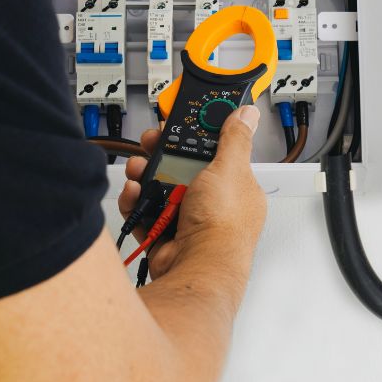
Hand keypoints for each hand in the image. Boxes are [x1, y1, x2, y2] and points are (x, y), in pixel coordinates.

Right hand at [117, 106, 266, 279]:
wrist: (198, 267)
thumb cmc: (222, 225)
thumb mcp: (230, 169)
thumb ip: (236, 139)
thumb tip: (247, 115)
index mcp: (236, 187)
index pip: (217, 153)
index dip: (197, 137)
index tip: (180, 126)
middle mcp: (214, 204)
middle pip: (183, 169)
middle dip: (163, 155)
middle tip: (150, 144)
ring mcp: (188, 221)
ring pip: (161, 189)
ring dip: (146, 176)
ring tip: (138, 168)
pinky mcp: (165, 236)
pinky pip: (145, 212)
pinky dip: (136, 202)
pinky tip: (134, 192)